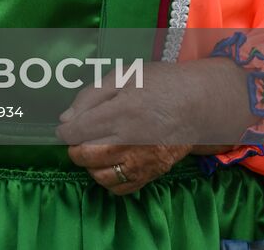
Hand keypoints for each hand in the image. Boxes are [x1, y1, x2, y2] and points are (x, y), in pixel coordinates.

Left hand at [56, 58, 253, 193]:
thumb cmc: (160, 84)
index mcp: (122, 112)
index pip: (79, 131)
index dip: (65, 132)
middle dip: (74, 148)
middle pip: (86, 155)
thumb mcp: (124, 76)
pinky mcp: (153, 172)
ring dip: (89, 165)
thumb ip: (91, 96)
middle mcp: (131, 140)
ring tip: (94, 151)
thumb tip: (66, 119)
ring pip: (101, 175)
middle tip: (78, 138)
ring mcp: (143, 160)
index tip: (65, 128)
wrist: (199, 104)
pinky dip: (108, 180)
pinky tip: (109, 164)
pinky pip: (121, 187)